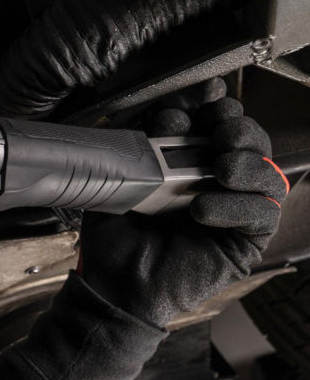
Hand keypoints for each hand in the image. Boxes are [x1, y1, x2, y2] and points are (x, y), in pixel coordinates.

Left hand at [79, 79, 288, 327]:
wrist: (112, 282)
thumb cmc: (118, 233)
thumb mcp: (126, 179)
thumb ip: (150, 144)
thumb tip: (175, 110)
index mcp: (193, 160)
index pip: (219, 123)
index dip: (217, 107)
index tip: (205, 97)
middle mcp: (221, 182)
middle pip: (252, 143)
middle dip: (239, 128)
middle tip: (220, 130)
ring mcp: (237, 210)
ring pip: (267, 173)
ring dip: (246, 162)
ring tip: (218, 167)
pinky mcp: (246, 241)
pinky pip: (261, 214)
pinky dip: (236, 205)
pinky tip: (202, 209)